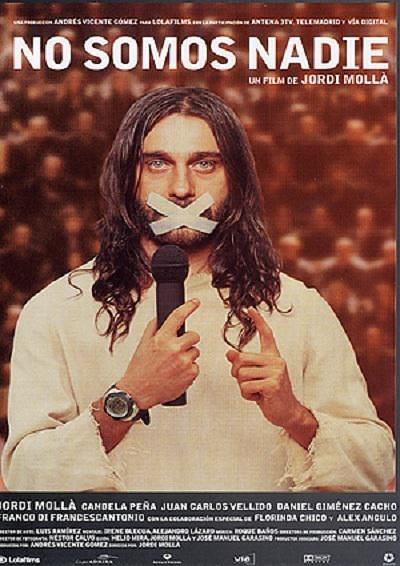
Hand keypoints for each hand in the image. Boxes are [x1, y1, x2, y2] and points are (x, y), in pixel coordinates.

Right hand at [118, 299, 200, 408]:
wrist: (137, 392)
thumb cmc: (139, 370)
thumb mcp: (142, 345)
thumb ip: (153, 329)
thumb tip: (160, 319)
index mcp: (162, 339)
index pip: (178, 316)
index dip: (189, 307)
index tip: (195, 302)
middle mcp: (174, 349)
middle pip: (194, 336)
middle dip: (188, 340)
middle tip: (178, 349)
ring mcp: (184, 362)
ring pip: (195, 352)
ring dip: (188, 356)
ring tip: (173, 365)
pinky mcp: (190, 374)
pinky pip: (196, 367)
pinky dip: (189, 370)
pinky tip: (177, 374)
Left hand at [226, 307, 316, 447]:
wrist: (287, 412)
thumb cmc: (270, 394)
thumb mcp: (256, 376)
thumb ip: (244, 364)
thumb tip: (229, 353)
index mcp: (273, 356)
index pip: (266, 334)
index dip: (258, 321)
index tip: (250, 309)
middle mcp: (276, 360)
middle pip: (241, 359)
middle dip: (238, 374)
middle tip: (249, 384)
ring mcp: (276, 372)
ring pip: (241, 374)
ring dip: (244, 387)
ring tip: (257, 391)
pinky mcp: (273, 384)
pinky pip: (246, 386)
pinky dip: (248, 395)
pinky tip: (260, 397)